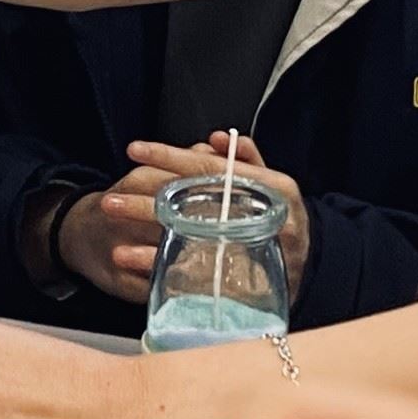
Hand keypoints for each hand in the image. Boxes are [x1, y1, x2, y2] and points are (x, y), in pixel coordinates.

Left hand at [65, 135, 308, 304]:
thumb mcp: (274, 185)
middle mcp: (260, 217)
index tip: (135, 149)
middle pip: (194, 204)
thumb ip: (246, 161)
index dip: (170, 156)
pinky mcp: (236, 280)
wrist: (308, 265)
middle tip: (110, 199)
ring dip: (145, 234)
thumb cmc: (281, 217)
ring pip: (188, 238)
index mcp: (271, 187)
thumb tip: (217, 138)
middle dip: (147, 201)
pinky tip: (128, 259)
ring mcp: (248, 250)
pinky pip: (189, 271)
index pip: (211, 167)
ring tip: (112, 231)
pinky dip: (156, 264)